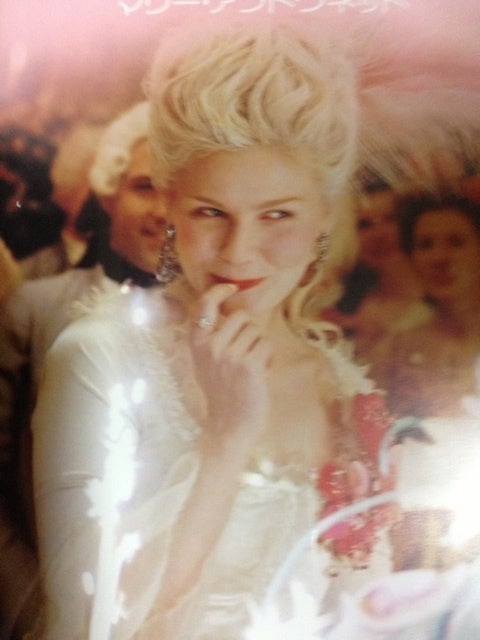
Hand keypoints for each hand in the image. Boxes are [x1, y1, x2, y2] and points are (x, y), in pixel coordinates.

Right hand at [189, 284, 271, 446]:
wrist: (229, 426)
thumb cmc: (222, 392)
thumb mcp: (206, 362)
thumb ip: (213, 337)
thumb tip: (228, 310)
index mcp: (197, 344)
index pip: (203, 306)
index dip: (218, 292)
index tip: (230, 288)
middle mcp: (210, 346)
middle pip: (241, 316)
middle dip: (249, 331)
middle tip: (245, 355)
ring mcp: (230, 355)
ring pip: (257, 332)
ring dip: (260, 347)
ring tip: (251, 368)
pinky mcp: (250, 365)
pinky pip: (267, 347)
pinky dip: (269, 360)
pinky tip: (260, 376)